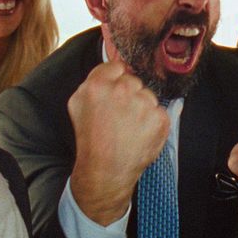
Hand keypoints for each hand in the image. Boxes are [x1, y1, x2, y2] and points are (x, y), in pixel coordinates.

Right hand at [68, 59, 169, 224]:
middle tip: (120, 115)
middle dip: (129, 94)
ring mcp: (143, 104)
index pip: (117, 66)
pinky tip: (140, 134)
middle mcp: (122, 91)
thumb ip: (94, 81)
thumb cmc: (91, 139)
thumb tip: (113, 68)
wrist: (105, 170)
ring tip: (129, 127)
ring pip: (148, 95)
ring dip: (142, 108)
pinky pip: (159, 112)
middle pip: (133, 80)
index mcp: (98, 85)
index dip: (116, 80)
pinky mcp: (159, 118)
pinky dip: (152, 122)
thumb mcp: (77, 104)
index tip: (114, 93)